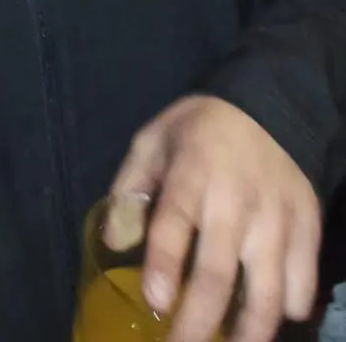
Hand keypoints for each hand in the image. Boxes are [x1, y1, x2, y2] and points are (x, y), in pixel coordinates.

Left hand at [109, 95, 320, 341]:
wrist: (269, 104)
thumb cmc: (200, 129)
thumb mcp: (153, 140)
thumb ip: (130, 188)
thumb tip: (114, 239)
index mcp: (191, 176)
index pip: (174, 226)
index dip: (164, 268)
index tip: (155, 303)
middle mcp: (235, 202)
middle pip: (218, 276)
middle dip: (198, 323)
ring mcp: (276, 220)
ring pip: (268, 293)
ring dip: (248, 333)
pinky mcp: (308, 228)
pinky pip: (303, 283)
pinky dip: (289, 309)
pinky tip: (271, 317)